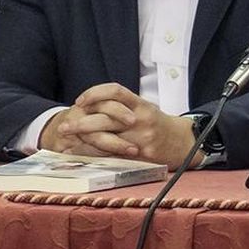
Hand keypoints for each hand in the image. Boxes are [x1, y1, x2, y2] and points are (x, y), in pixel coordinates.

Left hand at [42, 83, 198, 164]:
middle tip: (64, 126)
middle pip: (106, 118)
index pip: (116, 92)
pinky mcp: (141, 156)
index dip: (95, 94)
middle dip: (81, 123)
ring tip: (67, 143)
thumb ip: (122, 107)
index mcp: (141, 105)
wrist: (185, 143)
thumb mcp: (145, 109)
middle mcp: (141, 120)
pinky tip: (81, 155)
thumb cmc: (159, 125)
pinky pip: (113, 155)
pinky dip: (94, 155)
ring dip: (84, 142)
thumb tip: (91, 106)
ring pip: (107, 140)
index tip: (80, 102)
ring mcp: (141, 139)